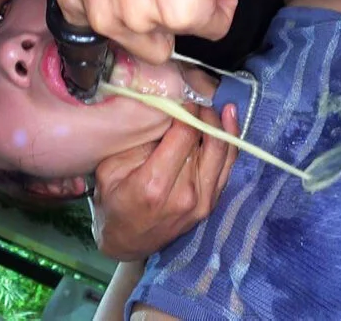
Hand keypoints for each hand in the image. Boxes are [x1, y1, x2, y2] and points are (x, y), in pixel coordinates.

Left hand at [55, 0, 237, 64]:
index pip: (113, 39)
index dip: (144, 20)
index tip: (158, 5)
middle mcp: (103, 17)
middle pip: (151, 47)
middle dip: (171, 19)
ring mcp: (142, 18)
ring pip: (184, 35)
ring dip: (199, 5)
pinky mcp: (182, 12)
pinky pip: (215, 24)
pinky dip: (224, 2)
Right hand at [90, 103, 238, 260]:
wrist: (127, 242)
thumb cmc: (113, 202)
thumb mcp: (110, 169)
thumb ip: (137, 142)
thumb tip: (163, 113)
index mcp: (154, 185)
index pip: (184, 135)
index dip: (187, 111)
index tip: (183, 98)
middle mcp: (185, 194)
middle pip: (207, 142)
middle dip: (205, 115)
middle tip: (198, 98)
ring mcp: (202, 202)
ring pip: (223, 153)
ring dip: (222, 125)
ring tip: (219, 105)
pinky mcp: (211, 204)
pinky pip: (227, 168)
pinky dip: (230, 143)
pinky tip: (229, 122)